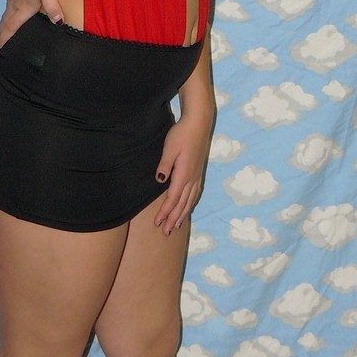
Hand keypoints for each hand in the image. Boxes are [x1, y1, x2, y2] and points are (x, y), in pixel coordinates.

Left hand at [153, 113, 212, 235]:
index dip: (165, 212)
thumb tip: (160, 180)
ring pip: (190, 201)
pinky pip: (194, 194)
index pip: (173, 198)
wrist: (199, 123)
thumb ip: (164, 164)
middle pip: (182, 204)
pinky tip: (187, 208)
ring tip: (176, 226)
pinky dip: (190, 205)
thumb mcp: (169, 148)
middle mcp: (192, 178)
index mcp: (184, 174)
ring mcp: (197, 176)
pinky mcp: (198, 172)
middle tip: (165, 232)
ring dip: (182, 215)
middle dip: (173, 219)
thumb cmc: (182, 134)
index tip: (157, 223)